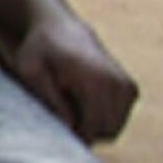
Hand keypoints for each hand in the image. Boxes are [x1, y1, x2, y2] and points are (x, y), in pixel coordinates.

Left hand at [2, 15, 139, 142]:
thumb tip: (71, 126)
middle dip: (85, 131)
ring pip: (114, 128)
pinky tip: (83, 101)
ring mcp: (128, 86)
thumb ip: (50, 99)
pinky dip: (102, 117)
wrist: (58, 27)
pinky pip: (118, 120)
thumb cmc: (40, 50)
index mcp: (96, 79)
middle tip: (62, 113)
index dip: (74, 135)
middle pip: (107, 132)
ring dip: (93, 125)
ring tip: (71, 104)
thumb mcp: (31, 71)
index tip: (56, 125)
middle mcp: (118, 83)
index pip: (93, 127)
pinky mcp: (131, 89)